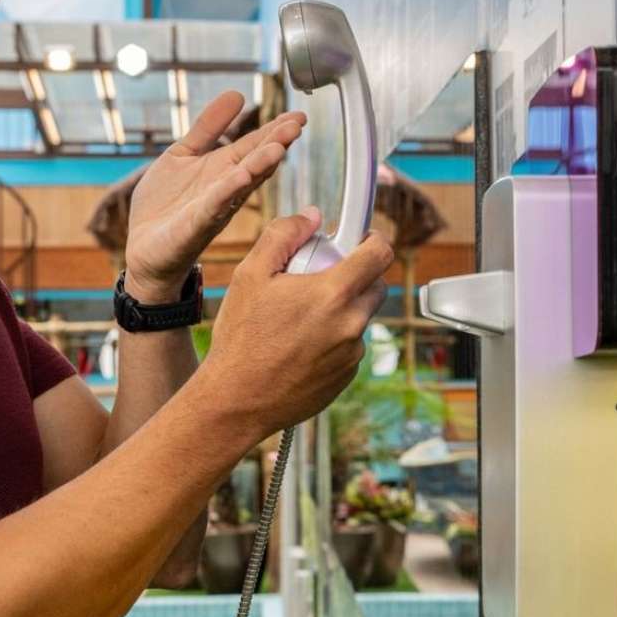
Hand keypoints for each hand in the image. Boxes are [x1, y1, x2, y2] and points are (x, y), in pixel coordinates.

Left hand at [123, 91, 305, 302]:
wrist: (144, 249)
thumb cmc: (165, 205)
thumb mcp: (183, 154)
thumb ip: (208, 127)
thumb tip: (236, 93)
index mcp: (222, 170)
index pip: (253, 146)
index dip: (274, 130)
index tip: (297, 116)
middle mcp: (224, 188)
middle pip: (255, 162)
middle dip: (276, 143)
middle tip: (298, 124)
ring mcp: (212, 207)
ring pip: (241, 183)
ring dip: (260, 166)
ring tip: (280, 147)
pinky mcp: (195, 224)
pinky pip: (215, 205)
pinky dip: (229, 190)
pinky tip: (242, 175)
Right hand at [200, 211, 392, 436]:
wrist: (236, 400)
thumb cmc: (240, 337)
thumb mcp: (249, 274)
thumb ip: (282, 235)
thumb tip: (311, 216)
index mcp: (333, 293)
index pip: (379, 253)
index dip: (372, 239)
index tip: (358, 239)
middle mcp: (351, 323)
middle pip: (375, 285)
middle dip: (353, 275)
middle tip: (315, 279)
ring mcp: (352, 353)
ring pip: (359, 316)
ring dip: (339, 309)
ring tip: (297, 319)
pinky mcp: (347, 376)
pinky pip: (349, 345)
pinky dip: (332, 338)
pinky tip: (297, 346)